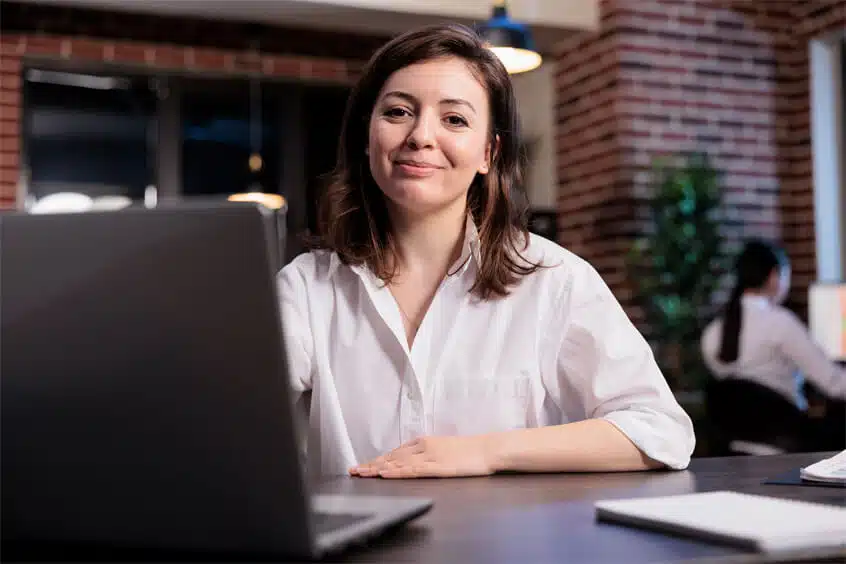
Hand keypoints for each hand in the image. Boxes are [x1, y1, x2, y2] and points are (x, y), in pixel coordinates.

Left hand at [349, 435, 495, 478]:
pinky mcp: (437, 467)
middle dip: (371, 464)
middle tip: (354, 470)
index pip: (395, 452)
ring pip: (398, 463)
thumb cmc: (469, 451)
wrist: (488, 449)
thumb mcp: (444, 448)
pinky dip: (396, 472)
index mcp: (424, 442)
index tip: (363, 466)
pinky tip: (384, 474)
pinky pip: (412, 470)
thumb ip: (427, 453)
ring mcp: (429, 456)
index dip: (377, 460)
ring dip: (378, 468)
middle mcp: (423, 447)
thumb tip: (412, 460)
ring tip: (361, 473)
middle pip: (392, 457)